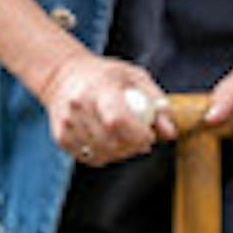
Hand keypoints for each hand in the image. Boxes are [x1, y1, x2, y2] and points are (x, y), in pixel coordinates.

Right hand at [37, 51, 175, 166]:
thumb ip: (157, 103)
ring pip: (102, 154)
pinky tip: (109, 140)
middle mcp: (78, 106)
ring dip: (121, 152)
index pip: (117, 120)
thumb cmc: (107, 75)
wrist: (63, 75)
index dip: (138, 135)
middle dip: (133, 147)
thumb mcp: (136, 78)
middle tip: (142, 140)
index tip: (149, 135)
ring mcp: (67, 123)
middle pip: (111, 142)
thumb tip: (170, 134)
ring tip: (126, 138)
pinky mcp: (61, 138)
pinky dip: (105, 154)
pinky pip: (90, 157)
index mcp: (98, 87)